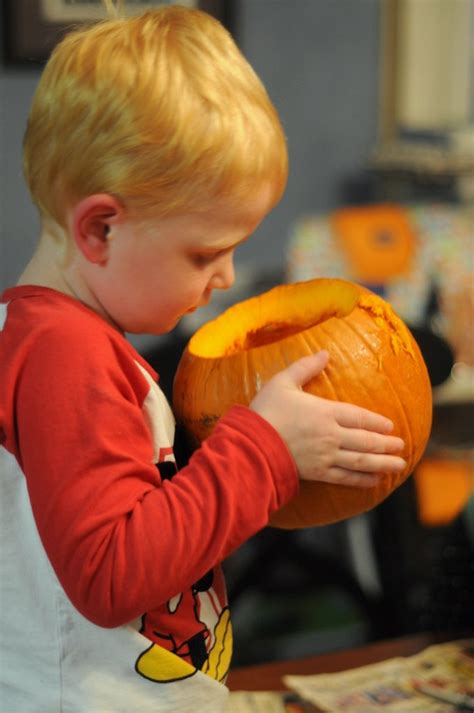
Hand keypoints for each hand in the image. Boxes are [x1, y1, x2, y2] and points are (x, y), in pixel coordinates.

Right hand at [249, 351, 405, 487]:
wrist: (251, 445)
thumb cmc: (266, 411)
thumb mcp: (283, 382)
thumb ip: (305, 367)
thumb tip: (325, 353)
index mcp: (326, 412)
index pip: (360, 417)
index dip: (377, 422)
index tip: (390, 426)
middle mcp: (331, 435)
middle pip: (366, 441)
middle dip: (387, 445)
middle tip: (402, 446)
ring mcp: (326, 456)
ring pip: (361, 461)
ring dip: (383, 463)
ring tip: (398, 465)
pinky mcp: (317, 473)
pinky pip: (346, 477)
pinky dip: (362, 480)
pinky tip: (374, 481)